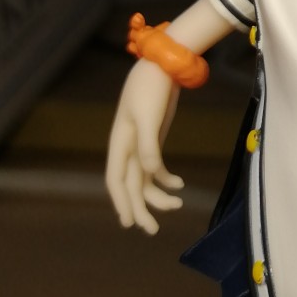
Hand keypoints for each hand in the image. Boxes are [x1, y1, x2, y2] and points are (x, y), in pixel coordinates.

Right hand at [104, 58, 185, 233]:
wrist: (164, 65)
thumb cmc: (151, 89)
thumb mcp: (149, 117)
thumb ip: (148, 146)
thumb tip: (151, 174)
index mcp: (119, 143)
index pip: (116, 180)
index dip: (121, 202)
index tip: (128, 222)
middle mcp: (127, 148)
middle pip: (130, 186)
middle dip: (140, 209)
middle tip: (151, 230)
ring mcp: (141, 145)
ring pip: (144, 180)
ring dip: (157, 196)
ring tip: (176, 206)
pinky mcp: (154, 140)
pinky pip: (157, 168)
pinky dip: (167, 179)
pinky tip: (180, 185)